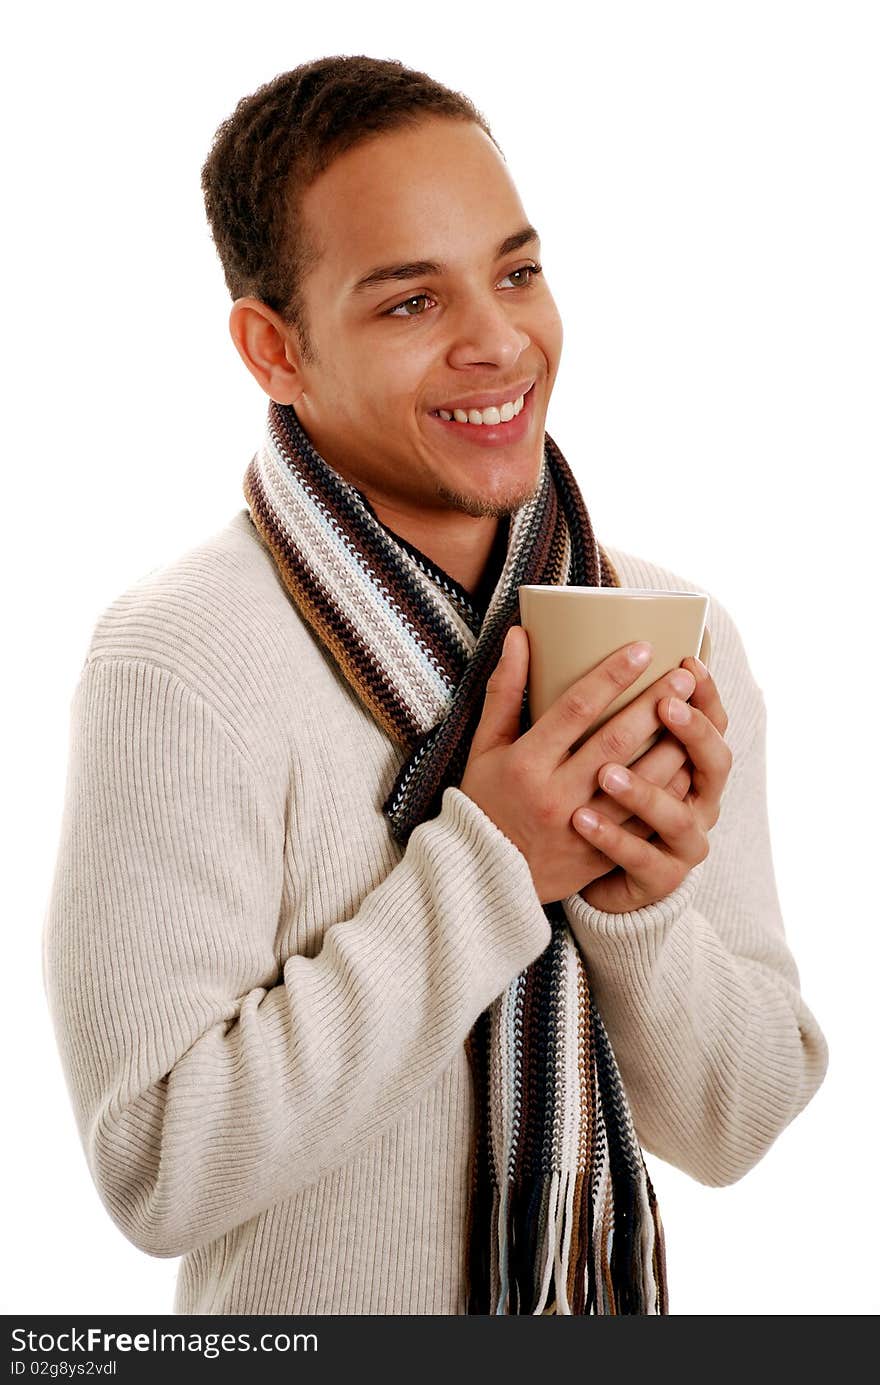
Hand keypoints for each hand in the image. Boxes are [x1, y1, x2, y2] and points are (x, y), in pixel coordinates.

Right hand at [458, 628, 699, 904]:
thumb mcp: (485, 746)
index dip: (611, 676)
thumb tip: (519, 635)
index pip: (576, 709)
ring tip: (696, 714)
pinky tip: (689, 765)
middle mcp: (555, 794)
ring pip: (640, 782)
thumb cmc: (485, 800)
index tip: (642, 649)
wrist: (483, 874)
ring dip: (673, 745)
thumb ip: (504, 691)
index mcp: (526, 763)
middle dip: (655, 704)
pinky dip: (669, 792)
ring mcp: (580, 828)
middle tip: (684, 674)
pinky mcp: (599, 854)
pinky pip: (644, 820)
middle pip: (617, 741)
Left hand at [572, 655, 733, 912]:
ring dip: (642, 790)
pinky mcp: (659, 877)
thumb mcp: (587, 745)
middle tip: (665, 703)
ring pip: (674, 814)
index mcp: (691, 762)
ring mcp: (682, 841)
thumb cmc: (597, 797)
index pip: (714, 723)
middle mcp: (697, 799)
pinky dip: (611, 838)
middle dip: (689, 731)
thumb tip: (523, 633)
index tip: (688, 664)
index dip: (707, 695)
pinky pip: (638, 857)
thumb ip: (574, 698)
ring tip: (605, 772)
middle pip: (711, 762)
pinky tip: (581, 819)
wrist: (595, 873)